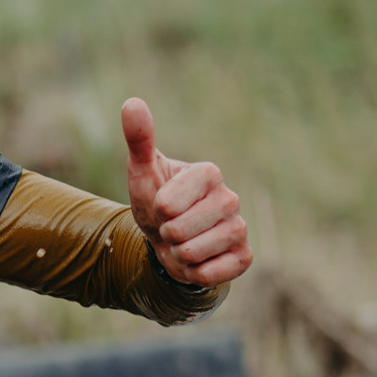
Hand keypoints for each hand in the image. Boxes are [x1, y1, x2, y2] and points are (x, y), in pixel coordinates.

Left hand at [123, 98, 250, 286]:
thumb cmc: (155, 200)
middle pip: (180, 230)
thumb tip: (132, 103)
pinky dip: (195, 273)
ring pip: (194, 252)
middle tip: (170, 227)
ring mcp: (240, 227)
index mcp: (209, 174)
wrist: (167, 239)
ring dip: (178, 254)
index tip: (161, 205)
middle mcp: (231, 198)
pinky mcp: (244, 256)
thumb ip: (139, 139)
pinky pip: (213, 273)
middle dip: (165, 234)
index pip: (169, 203)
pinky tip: (197, 261)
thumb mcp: (142, 172)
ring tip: (181, 243)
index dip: (157, 210)